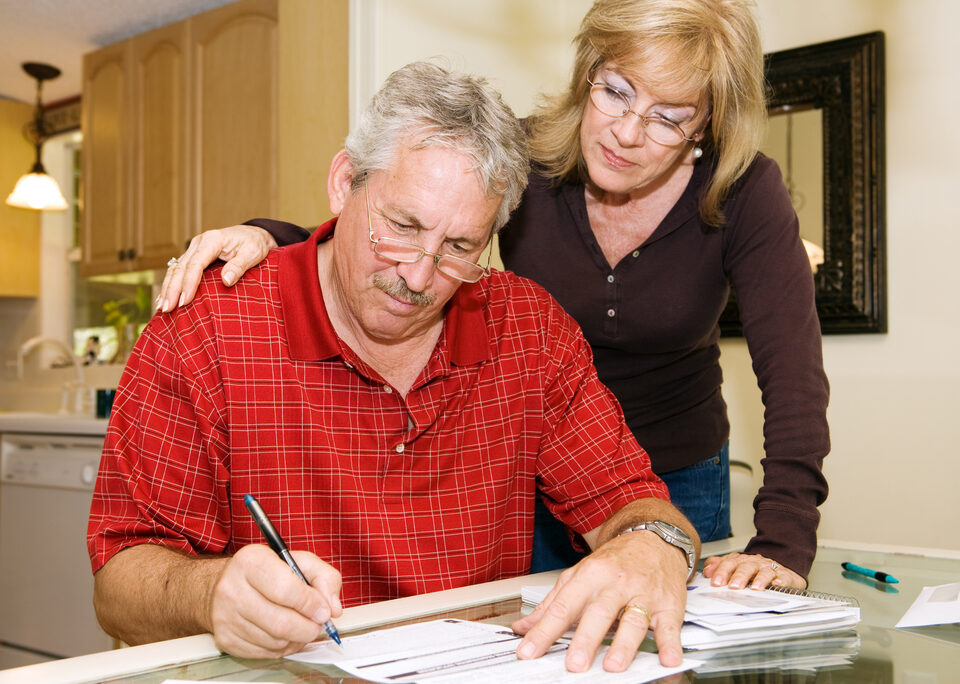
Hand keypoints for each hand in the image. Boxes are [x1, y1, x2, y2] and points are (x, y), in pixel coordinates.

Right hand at [157, 225, 277, 311]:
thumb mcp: (253, 253)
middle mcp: (199, 243)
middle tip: (167, 308)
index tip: (185, 301)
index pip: (195, 263)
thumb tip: (226, 281)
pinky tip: (165, 297)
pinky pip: (178, 270)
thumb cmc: (254, 243)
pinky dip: (171, 284)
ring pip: (175, 269)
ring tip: (162, 307)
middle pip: (180, 267)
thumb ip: (239, 266)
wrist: (254, 234)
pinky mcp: (194, 256)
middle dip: (172, 289)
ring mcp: (195, 249)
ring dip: (168, 288)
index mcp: (212, 240)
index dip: (188, 283)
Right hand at [206, 544, 342, 657]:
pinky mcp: (225, 639)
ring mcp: (225, 616)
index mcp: (251, 562)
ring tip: (301, 626)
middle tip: (316, 624)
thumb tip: (332, 608)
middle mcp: (232, 589)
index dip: (311, 604)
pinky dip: (283, 648)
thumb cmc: (267, 571)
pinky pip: (264, 653)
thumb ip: (324, 578)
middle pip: (280, 623)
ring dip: (297, 639)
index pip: (285, 590)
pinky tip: (285, 634)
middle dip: (308, 628)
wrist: (228, 584)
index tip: (324, 611)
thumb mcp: (300, 561)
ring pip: (275, 641)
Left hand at [511, 530, 687, 671]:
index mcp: (590, 575)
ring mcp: (643, 594)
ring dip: (624, 645)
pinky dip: (671, 644)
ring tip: (613, 666)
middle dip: (585, 640)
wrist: (654, 539)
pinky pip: (670, 626)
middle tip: (574, 664)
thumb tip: (523, 627)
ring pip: (633, 620)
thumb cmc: (615, 561)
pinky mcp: (669, 605)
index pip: (563, 607)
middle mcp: (616, 584)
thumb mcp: (580, 575)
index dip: (544, 631)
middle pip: (598, 612)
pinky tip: (668, 659)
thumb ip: (553, 604)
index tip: (528, 651)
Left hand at [702, 552, 805, 590]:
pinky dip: (780, 581)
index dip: (721, 571)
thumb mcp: (736, 566)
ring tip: (755, 588)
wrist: (781, 567)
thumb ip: (720, 566)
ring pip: (764, 572)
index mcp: (741, 561)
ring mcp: (770, 569)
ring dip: (759, 579)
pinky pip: (784, 578)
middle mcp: (755, 563)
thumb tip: (706, 570)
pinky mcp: (785, 576)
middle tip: (733, 586)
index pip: (729, 563)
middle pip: (745, 567)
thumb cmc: (756, 570)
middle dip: (738, 576)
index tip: (715, 582)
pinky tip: (777, 585)